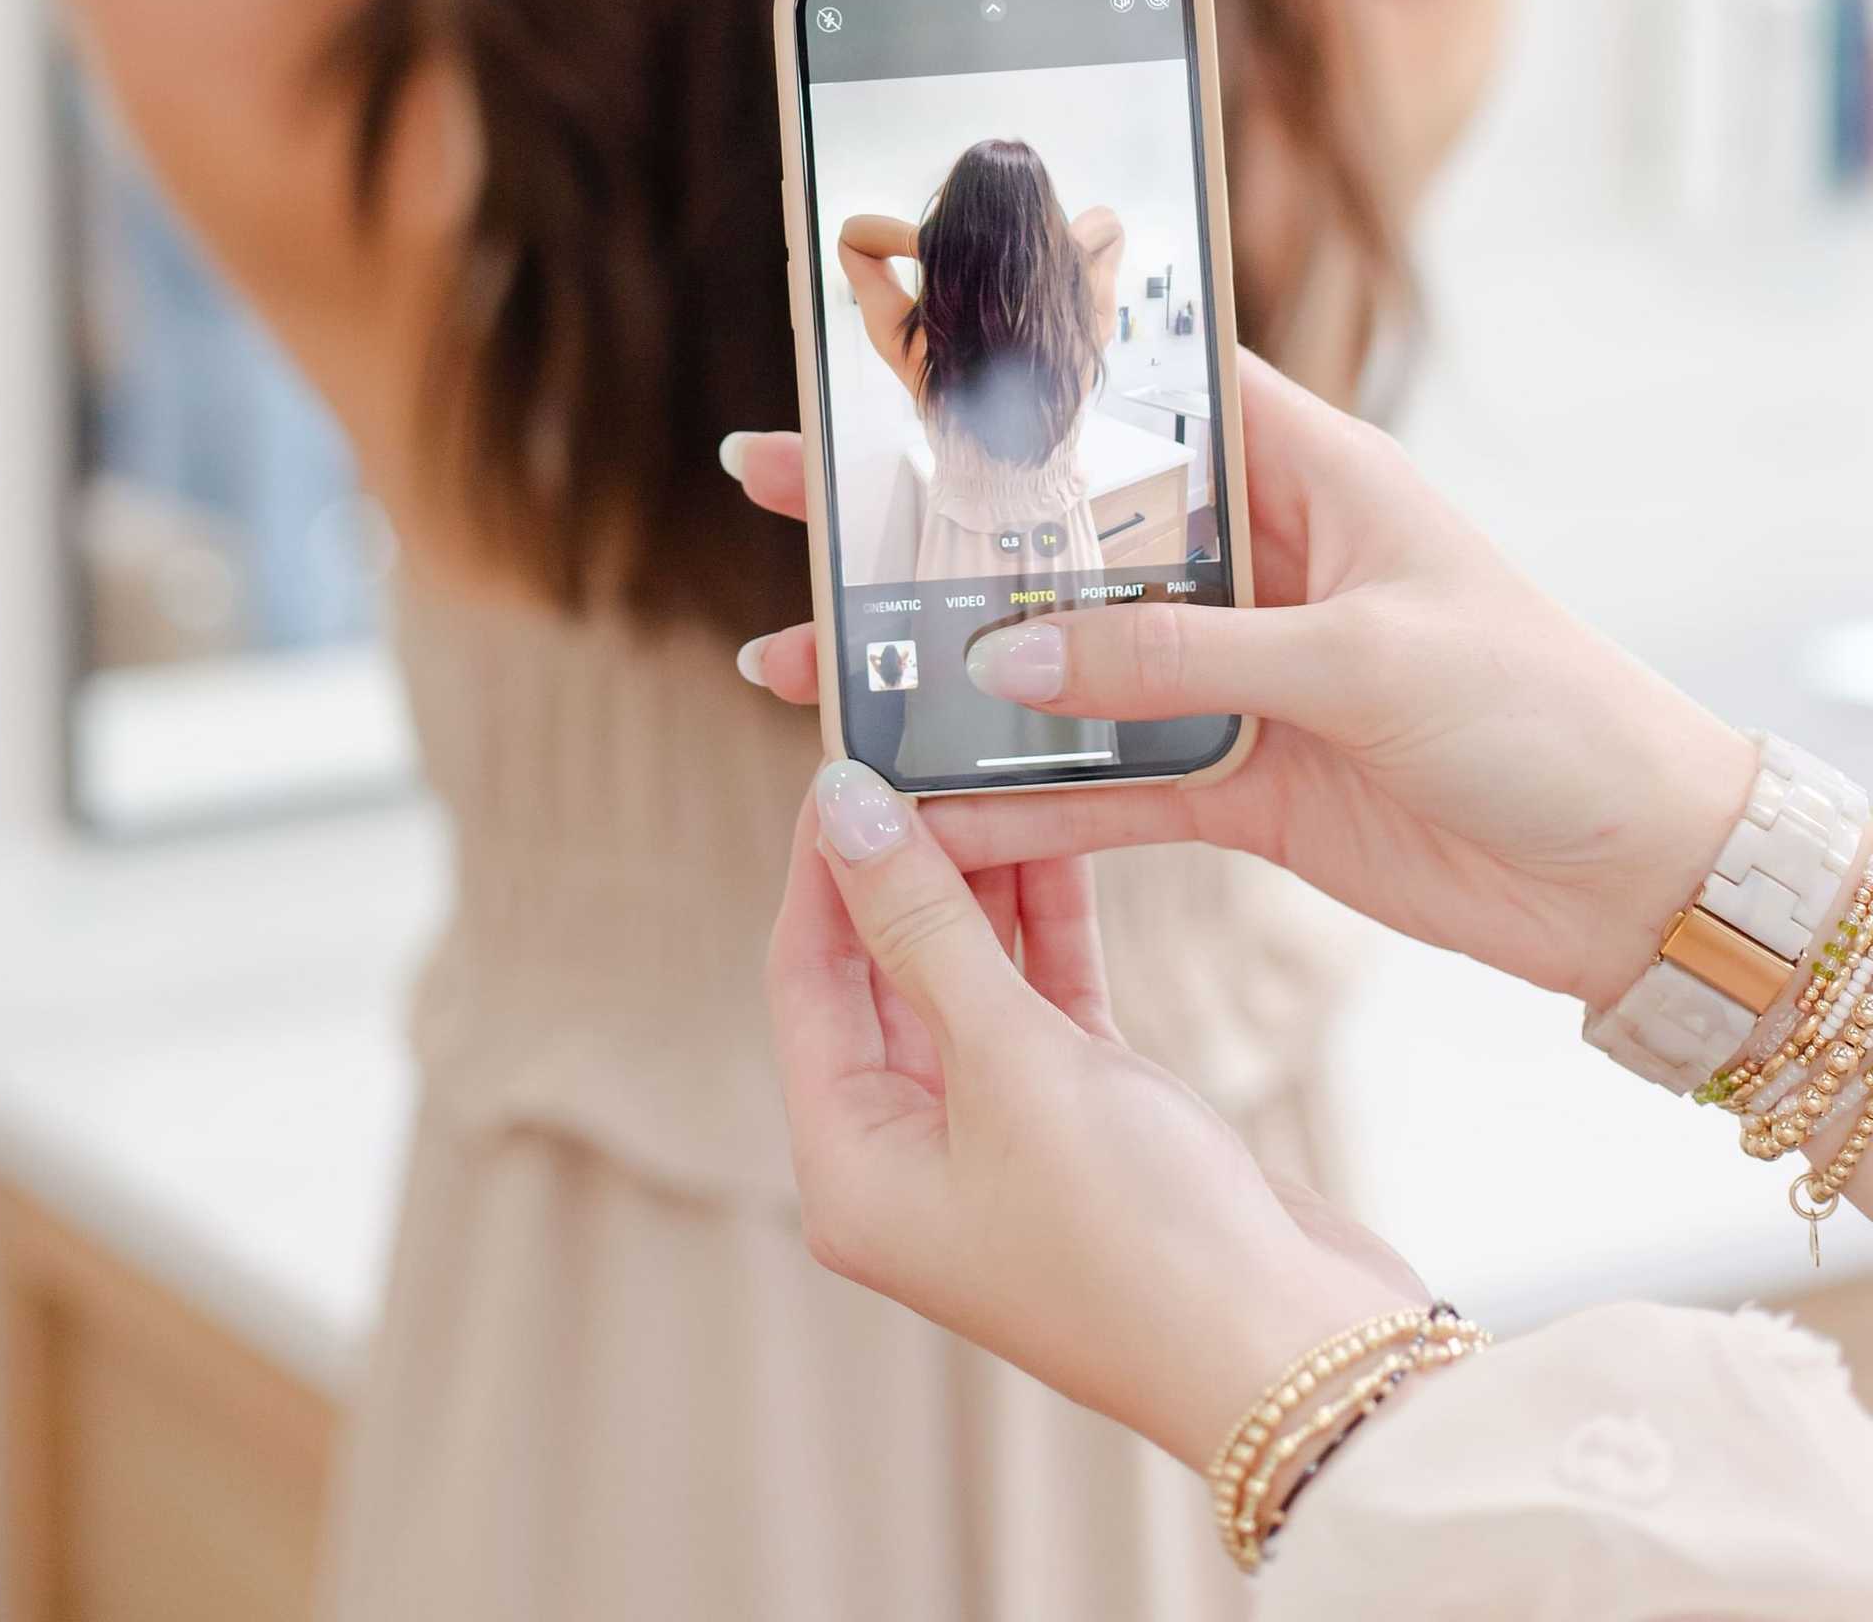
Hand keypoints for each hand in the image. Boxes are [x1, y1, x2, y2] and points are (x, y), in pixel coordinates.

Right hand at [725, 353, 1755, 1008]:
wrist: (1638, 870)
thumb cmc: (1543, 707)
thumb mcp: (1363, 656)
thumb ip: (1179, 652)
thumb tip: (1006, 652)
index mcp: (1301, 468)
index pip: (1130, 389)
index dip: (1007, 372)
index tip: (880, 362)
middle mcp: (1251, 557)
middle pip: (1057, 526)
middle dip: (922, 524)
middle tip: (780, 502)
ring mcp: (1233, 670)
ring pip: (1053, 656)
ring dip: (937, 669)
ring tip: (800, 668)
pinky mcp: (1235, 779)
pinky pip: (1096, 780)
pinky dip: (1010, 796)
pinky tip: (915, 802)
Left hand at [768, 762, 1421, 1468]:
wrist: (1298, 1355)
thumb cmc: (1138, 1240)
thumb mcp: (1012, 1063)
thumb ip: (928, 924)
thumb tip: (844, 808)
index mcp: (853, 1171)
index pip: (806, 977)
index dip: (823, 863)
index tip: (844, 755)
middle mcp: (912, 1160)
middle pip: (881, 973)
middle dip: (904, 862)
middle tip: (921, 748)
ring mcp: (1000, 1142)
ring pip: (968, 976)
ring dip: (982, 880)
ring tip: (991, 767)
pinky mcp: (1085, 1122)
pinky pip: (1042, 999)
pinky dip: (1048, 925)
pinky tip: (1062, 833)